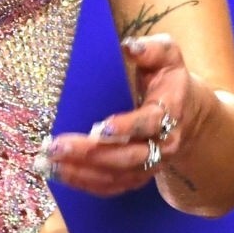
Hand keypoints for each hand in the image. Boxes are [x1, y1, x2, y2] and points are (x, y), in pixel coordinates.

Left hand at [32, 33, 200, 195]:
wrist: (187, 114)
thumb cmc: (168, 79)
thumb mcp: (167, 56)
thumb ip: (152, 49)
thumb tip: (130, 47)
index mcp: (169, 113)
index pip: (150, 123)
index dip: (127, 126)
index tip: (99, 128)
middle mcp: (161, 146)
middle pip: (125, 157)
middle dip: (89, 154)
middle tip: (55, 146)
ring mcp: (148, 166)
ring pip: (114, 176)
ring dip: (78, 172)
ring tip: (46, 163)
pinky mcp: (135, 177)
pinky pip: (108, 186)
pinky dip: (82, 182)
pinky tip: (56, 173)